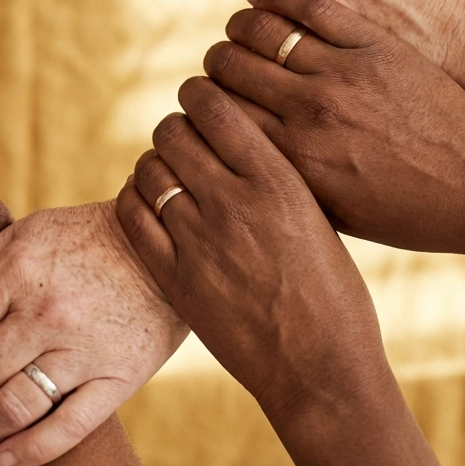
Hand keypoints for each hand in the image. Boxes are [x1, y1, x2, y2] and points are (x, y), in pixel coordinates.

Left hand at [0, 201, 186, 465]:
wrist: (160, 250)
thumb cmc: (81, 238)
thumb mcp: (24, 235)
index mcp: (18, 271)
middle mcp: (47, 312)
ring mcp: (83, 350)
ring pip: (11, 409)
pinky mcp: (117, 379)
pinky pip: (65, 429)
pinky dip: (27, 452)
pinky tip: (5, 455)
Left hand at [118, 79, 447, 465]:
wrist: (322, 371)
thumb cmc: (333, 290)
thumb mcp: (317, 214)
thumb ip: (271, 170)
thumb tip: (229, 128)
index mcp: (277, 181)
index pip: (214, 106)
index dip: (198, 94)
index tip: (199, 99)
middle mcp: (234, 203)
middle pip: (173, 131)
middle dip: (175, 127)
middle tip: (182, 138)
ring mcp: (199, 242)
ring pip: (149, 169)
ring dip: (154, 162)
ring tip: (168, 172)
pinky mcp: (175, 278)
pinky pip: (131, 214)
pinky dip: (134, 197)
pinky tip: (149, 200)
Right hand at [202, 0, 464, 258]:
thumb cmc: (399, 208)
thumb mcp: (326, 208)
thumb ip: (273, 172)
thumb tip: (224, 141)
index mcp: (294, 158)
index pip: (217, 109)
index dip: (202, 97)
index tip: (203, 95)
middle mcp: (311, 112)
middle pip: (228, 65)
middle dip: (215, 62)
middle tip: (221, 63)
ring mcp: (343, 74)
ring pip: (260, 30)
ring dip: (240, 27)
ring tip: (242, 33)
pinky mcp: (373, 44)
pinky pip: (309, 6)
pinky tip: (272, 3)